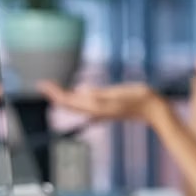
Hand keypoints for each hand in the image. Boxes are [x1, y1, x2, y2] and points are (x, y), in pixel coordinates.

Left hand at [37, 81, 163, 122]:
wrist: (152, 108)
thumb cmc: (138, 99)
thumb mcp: (117, 94)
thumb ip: (99, 95)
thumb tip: (80, 93)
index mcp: (96, 107)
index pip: (69, 101)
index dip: (55, 93)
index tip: (43, 85)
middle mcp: (95, 110)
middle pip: (69, 103)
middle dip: (55, 94)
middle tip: (42, 84)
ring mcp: (100, 109)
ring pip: (76, 104)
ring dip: (63, 96)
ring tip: (53, 89)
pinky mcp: (105, 106)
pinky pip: (85, 103)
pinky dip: (75, 98)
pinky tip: (74, 93)